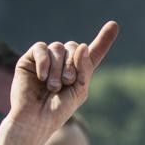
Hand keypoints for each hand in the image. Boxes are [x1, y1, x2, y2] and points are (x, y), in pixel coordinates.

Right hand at [8, 21, 118, 137]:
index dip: (104, 39)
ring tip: (53, 86)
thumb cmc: (58, 109)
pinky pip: (41, 48)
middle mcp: (63, 62)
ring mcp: (46, 59)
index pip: (93, 52)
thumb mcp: (80, 90)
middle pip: (74, 47)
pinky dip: (44, 62)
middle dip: (72, 64)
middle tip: (67, 82)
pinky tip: (41, 77)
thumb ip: (85, 69)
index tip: (114, 25)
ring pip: (57, 47)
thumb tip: (81, 46)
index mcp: (79, 71)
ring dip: (58, 68)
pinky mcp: (30, 59)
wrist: (35, 119)